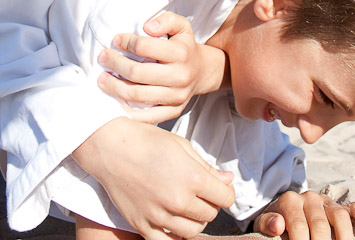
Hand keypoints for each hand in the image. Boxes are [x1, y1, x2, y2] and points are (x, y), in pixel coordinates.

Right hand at [72, 117, 234, 239]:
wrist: (110, 147)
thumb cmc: (146, 141)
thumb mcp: (181, 146)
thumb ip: (206, 167)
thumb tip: (228, 179)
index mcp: (191, 178)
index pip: (225, 197)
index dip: (225, 191)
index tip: (220, 186)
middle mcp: (177, 201)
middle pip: (210, 214)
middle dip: (210, 203)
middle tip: (200, 191)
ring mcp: (159, 217)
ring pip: (193, 232)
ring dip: (195, 219)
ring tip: (186, 204)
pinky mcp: (142, 226)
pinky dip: (174, 233)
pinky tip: (172, 219)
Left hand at [97, 11, 227, 122]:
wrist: (202, 71)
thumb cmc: (185, 46)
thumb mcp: (181, 26)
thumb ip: (166, 20)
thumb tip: (147, 27)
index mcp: (181, 53)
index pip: (144, 47)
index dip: (126, 42)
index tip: (115, 39)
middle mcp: (180, 76)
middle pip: (137, 73)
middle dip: (115, 64)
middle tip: (103, 57)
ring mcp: (177, 96)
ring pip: (138, 95)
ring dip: (115, 87)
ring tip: (102, 79)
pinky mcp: (173, 111)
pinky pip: (146, 117)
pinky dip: (127, 111)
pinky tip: (114, 100)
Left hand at [254, 190, 354, 239]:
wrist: (284, 214)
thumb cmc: (277, 224)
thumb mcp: (265, 224)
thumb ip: (268, 223)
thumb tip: (277, 225)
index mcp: (290, 201)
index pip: (298, 225)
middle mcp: (309, 198)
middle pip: (320, 224)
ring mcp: (327, 202)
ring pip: (339, 215)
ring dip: (343, 238)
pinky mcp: (341, 207)